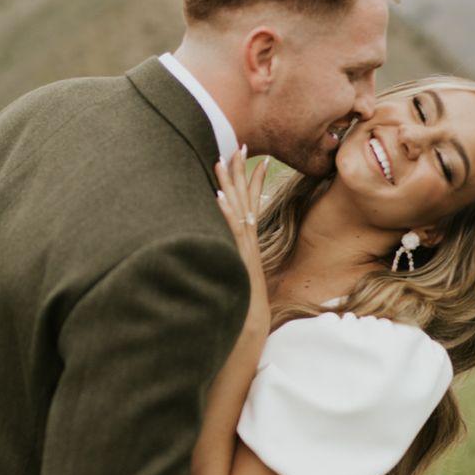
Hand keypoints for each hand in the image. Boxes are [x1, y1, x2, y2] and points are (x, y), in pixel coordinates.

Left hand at [215, 148, 270, 338]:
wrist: (251, 330)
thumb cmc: (241, 307)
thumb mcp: (238, 277)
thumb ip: (234, 261)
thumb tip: (226, 252)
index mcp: (249, 244)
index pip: (252, 204)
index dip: (253, 181)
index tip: (255, 158)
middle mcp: (249, 242)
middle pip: (247, 199)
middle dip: (243, 171)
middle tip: (240, 144)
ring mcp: (245, 250)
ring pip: (238, 210)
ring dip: (231, 184)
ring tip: (224, 160)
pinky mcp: (239, 259)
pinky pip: (232, 232)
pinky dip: (226, 213)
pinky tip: (219, 197)